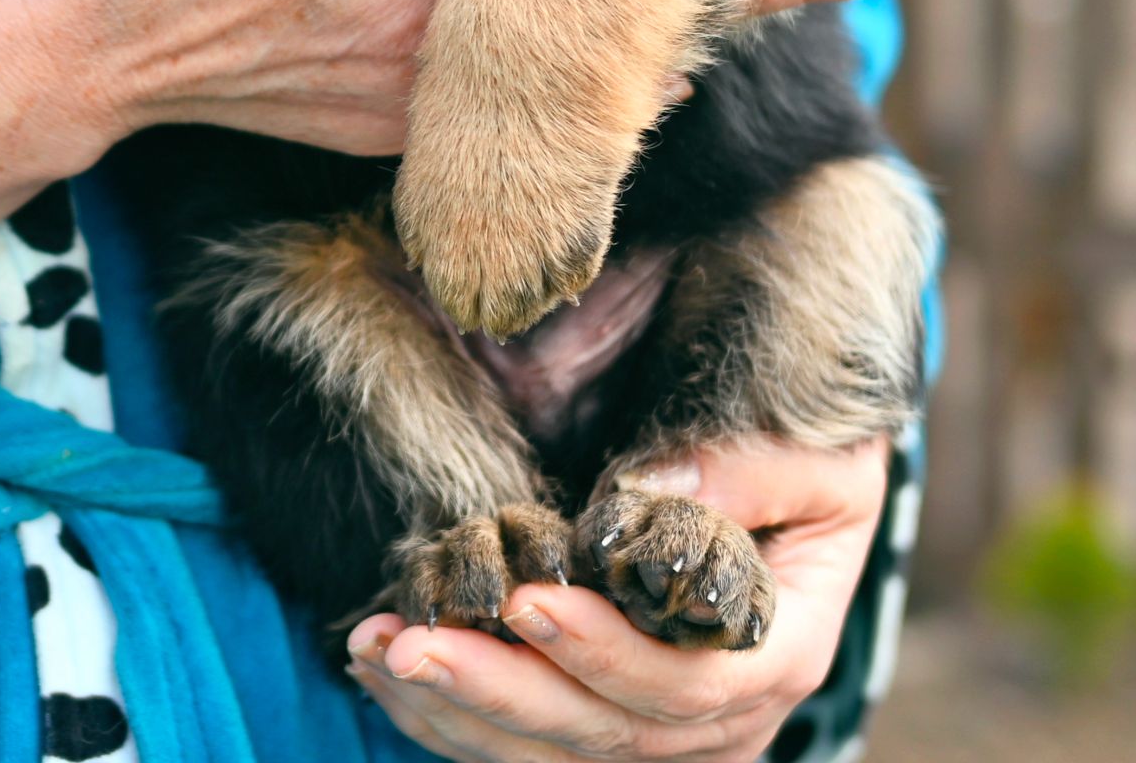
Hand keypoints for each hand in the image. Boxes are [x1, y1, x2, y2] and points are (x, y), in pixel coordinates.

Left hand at [347, 437, 889, 762]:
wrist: (810, 485)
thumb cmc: (817, 464)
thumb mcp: (817, 459)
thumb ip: (749, 475)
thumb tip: (649, 496)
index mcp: (776, 655)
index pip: (684, 683)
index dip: (604, 652)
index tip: (526, 597)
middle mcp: (720, 715)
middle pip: (601, 734)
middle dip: (500, 690)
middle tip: (412, 642)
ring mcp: (660, 726)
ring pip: (551, 753)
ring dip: (457, 709)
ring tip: (375, 650)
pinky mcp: (608, 716)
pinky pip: (526, 741)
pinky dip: (451, 712)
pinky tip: (383, 667)